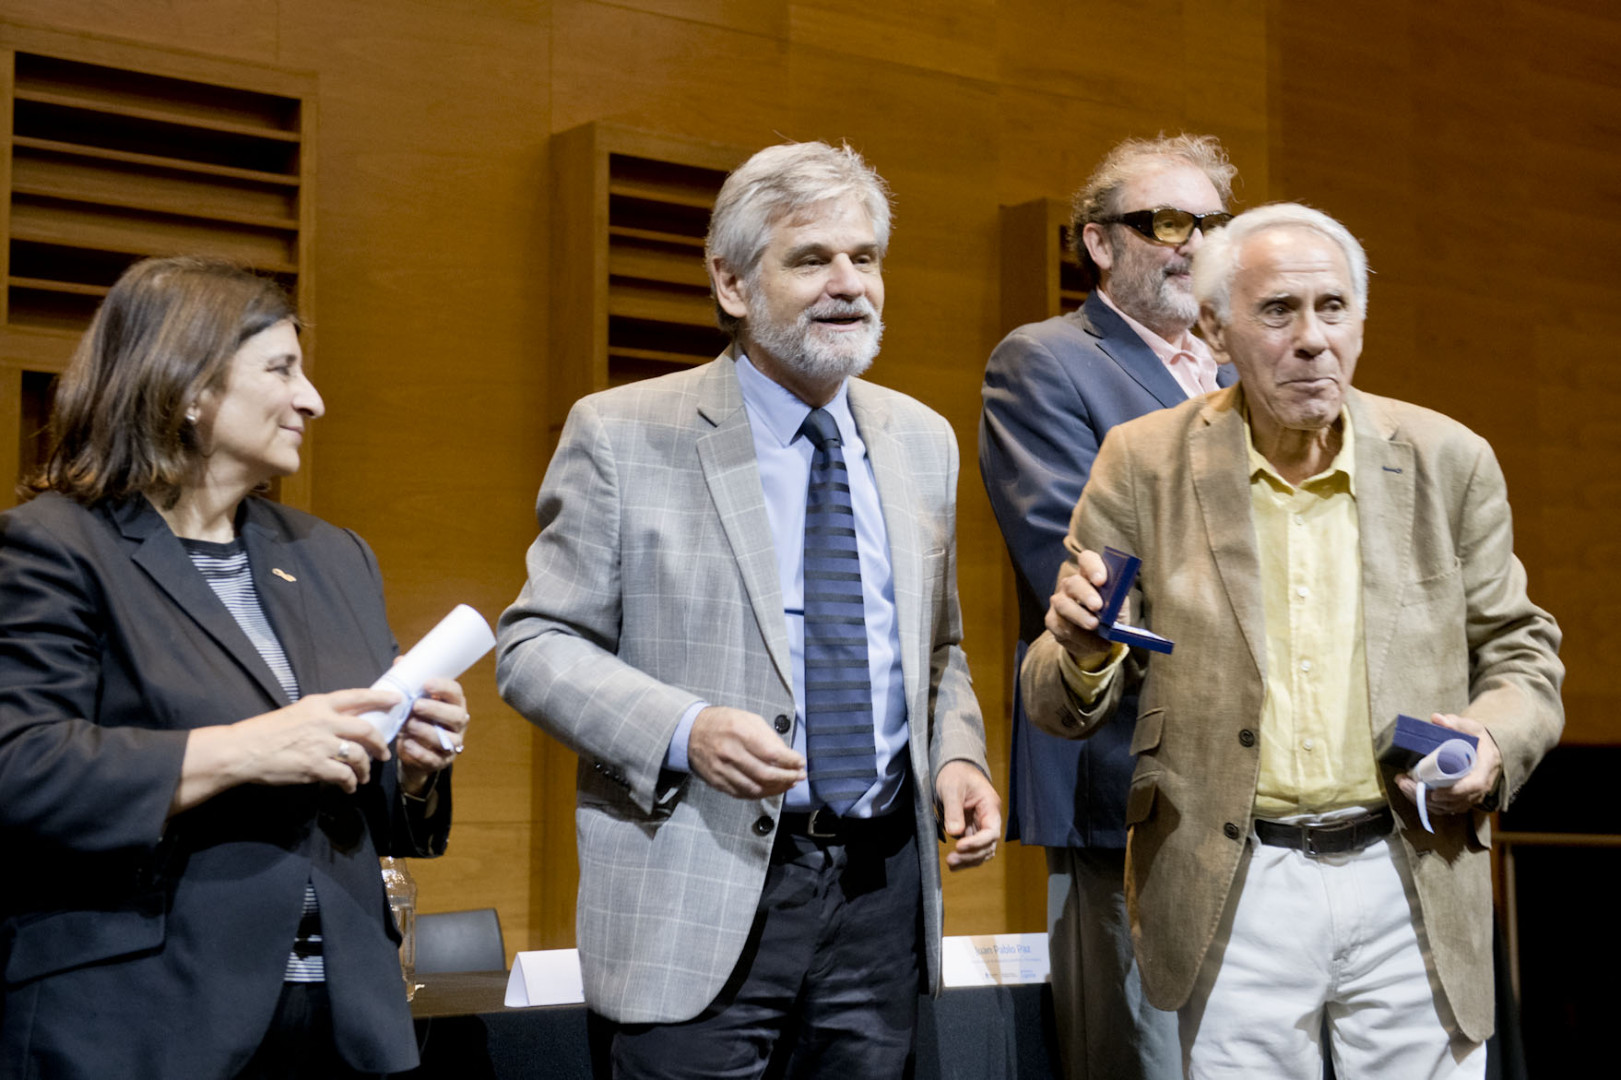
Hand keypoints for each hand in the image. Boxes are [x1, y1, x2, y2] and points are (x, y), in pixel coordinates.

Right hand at [230, 688, 397, 792]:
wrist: (243, 750)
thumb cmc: (265, 732)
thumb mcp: (297, 713)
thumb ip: (321, 716)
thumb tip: (342, 725)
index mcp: (318, 704)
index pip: (357, 696)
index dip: (380, 697)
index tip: (397, 699)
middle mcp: (324, 721)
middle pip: (365, 729)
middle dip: (379, 743)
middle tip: (384, 752)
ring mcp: (321, 744)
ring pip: (359, 755)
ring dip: (365, 768)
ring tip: (364, 776)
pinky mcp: (316, 766)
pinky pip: (344, 776)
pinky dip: (350, 783)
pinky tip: (348, 787)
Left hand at [396, 676, 468, 796]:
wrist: (412, 749)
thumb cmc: (415, 718)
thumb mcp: (412, 700)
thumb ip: (408, 683)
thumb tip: (400, 660)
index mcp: (453, 704)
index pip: (456, 693)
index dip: (444, 687)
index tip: (427, 683)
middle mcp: (458, 724)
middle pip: (457, 716)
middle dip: (437, 710)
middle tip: (416, 706)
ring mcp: (453, 744)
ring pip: (449, 740)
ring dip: (427, 731)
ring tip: (409, 725)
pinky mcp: (441, 761)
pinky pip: (434, 758)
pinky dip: (420, 752)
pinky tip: (407, 744)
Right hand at [688, 706, 805, 798]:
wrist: (691, 731)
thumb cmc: (724, 722)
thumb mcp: (748, 718)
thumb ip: (768, 736)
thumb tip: (787, 756)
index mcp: (740, 732)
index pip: (771, 753)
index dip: (790, 761)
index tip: (801, 762)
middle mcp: (730, 753)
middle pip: (765, 774)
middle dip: (787, 777)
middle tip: (799, 776)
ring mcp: (722, 770)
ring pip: (755, 788)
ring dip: (776, 789)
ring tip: (788, 784)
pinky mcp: (717, 782)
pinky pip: (742, 794)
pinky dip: (760, 794)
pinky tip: (770, 789)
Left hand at [937, 760, 1001, 870]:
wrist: (953, 769)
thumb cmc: (956, 773)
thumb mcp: (952, 787)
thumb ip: (954, 810)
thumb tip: (955, 833)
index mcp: (990, 806)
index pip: (991, 831)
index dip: (978, 842)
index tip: (960, 846)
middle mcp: (989, 818)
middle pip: (988, 845)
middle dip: (971, 855)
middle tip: (952, 859)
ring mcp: (980, 826)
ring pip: (982, 851)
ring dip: (969, 860)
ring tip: (951, 864)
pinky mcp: (970, 830)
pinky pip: (972, 849)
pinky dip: (965, 857)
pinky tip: (954, 863)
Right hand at [1045, 549, 1115, 666]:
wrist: (1100, 641)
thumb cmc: (1111, 617)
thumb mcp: (1120, 607)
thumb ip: (1119, 598)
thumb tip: (1118, 595)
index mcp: (1089, 575)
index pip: (1087, 560)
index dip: (1093, 567)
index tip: (1101, 580)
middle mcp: (1071, 585)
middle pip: (1074, 583)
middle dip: (1085, 594)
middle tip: (1097, 606)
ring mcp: (1059, 602)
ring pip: (1064, 606)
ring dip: (1080, 617)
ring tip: (1096, 627)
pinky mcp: (1052, 621)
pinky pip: (1063, 629)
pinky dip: (1083, 639)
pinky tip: (1100, 644)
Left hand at [1394, 713, 1502, 816]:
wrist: (1485, 750)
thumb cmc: (1477, 739)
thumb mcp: (1471, 727)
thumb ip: (1455, 722)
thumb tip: (1436, 719)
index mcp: (1486, 767)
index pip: (1474, 785)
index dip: (1455, 792)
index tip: (1435, 793)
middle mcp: (1481, 785)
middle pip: (1456, 800)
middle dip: (1428, 796)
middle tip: (1405, 784)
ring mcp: (1472, 796)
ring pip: (1449, 807)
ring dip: (1424, 801)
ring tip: (1403, 785)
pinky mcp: (1462, 800)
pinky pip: (1446, 808)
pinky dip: (1427, 804)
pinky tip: (1411, 792)